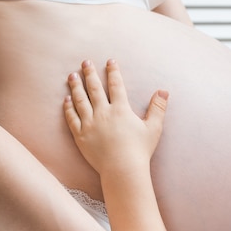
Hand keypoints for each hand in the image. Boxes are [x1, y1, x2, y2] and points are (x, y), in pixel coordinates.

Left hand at [64, 59, 167, 175]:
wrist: (122, 168)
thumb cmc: (140, 150)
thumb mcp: (153, 128)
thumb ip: (158, 108)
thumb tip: (164, 91)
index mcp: (121, 110)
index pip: (116, 85)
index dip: (113, 72)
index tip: (110, 61)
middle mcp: (103, 113)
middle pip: (94, 89)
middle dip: (90, 73)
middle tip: (85, 62)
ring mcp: (89, 124)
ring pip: (80, 100)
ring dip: (76, 87)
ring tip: (72, 76)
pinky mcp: (80, 136)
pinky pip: (72, 118)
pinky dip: (68, 108)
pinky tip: (67, 100)